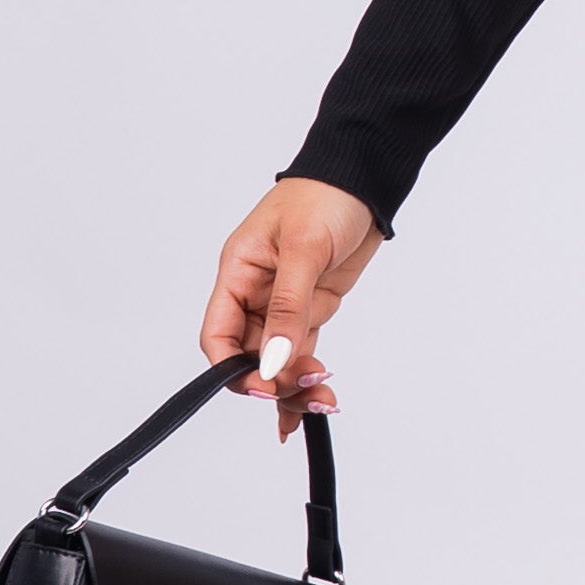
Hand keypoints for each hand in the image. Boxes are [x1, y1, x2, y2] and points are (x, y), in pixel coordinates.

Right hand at [200, 178, 382, 437]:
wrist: (365, 179)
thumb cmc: (326, 195)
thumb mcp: (304, 248)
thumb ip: (288, 307)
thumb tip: (272, 359)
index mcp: (238, 273)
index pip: (219, 335)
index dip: (235, 369)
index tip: (263, 388)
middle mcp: (255, 292)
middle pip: (250, 356)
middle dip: (275, 381)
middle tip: (309, 392)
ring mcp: (283, 303)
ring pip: (277, 359)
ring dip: (296, 385)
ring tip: (323, 400)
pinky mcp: (310, 307)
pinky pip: (300, 352)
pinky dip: (305, 377)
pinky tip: (311, 405)